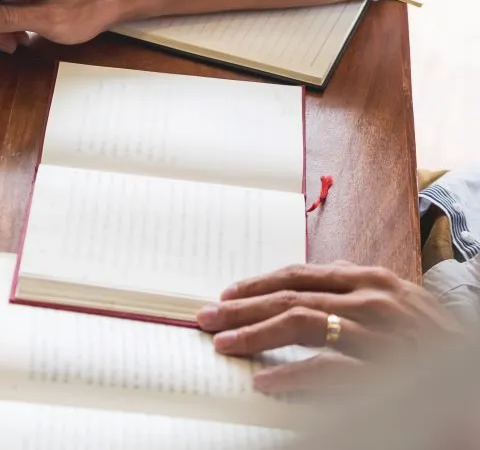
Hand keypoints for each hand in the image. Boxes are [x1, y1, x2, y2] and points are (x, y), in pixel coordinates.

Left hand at [197, 263, 458, 394]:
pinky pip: (330, 369)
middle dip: (242, 307)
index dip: (258, 284)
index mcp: (373, 280)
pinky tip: (264, 383)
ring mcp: (383, 334)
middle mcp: (375, 299)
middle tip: (204, 318)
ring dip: (254, 334)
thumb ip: (349, 299)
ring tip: (222, 344)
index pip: (301, 275)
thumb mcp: (394, 308)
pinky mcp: (390, 372)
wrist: (473, 375)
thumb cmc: (430, 343)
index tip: (226, 294)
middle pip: (292, 297)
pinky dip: (292, 375)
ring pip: (303, 323)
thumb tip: (291, 301)